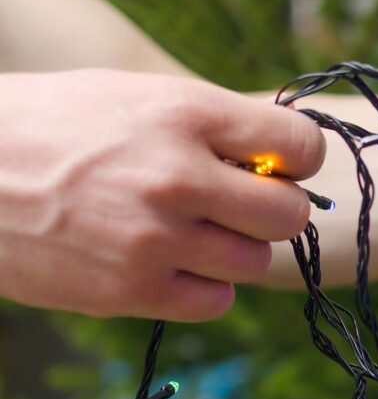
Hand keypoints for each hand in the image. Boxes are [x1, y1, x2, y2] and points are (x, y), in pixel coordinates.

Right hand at [0, 69, 324, 319]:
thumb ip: (213, 126)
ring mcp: (156, 239)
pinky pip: (216, 301)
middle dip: (274, 210)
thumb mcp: (136, 97)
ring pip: (256, 262)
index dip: (299, 159)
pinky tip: (172, 264)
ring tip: (193, 232)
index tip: (279, 166)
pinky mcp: (132, 291)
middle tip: (239, 205)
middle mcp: (177, 176)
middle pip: (290, 214)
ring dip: (235, 250)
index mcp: (184, 114)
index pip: (300, 144)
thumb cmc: (55, 128)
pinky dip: (205, 287)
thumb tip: (286, 158)